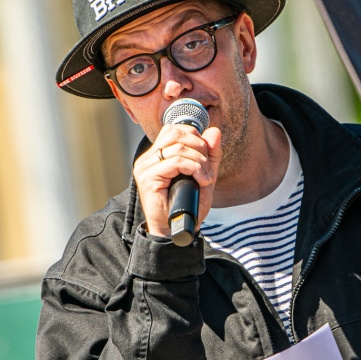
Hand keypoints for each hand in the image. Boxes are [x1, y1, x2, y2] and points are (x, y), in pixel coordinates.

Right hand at [134, 121, 221, 238]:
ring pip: (178, 147)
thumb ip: (211, 154)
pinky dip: (194, 168)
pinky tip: (201, 181)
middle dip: (199, 147)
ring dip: (199, 161)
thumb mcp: (206, 175)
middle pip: (176, 133)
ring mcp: (145, 167)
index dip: (195, 137)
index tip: (206, 159)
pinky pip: (175, 161)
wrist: (178, 230)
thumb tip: (214, 130)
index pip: (175, 129)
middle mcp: (148, 158)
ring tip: (205, 179)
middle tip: (207, 169)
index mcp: (157, 155)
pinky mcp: (148, 177)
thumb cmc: (189, 205)